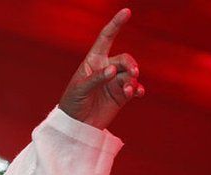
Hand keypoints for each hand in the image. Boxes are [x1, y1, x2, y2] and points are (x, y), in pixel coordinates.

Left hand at [59, 8, 143, 129]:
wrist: (75, 125)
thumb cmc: (72, 103)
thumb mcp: (80, 89)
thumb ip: (97, 78)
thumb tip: (113, 70)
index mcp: (93, 61)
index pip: (106, 38)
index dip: (116, 24)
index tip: (126, 12)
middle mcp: (106, 68)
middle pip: (125, 59)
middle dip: (131, 65)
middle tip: (133, 73)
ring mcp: (114, 82)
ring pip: (131, 74)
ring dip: (132, 80)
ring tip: (128, 91)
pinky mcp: (121, 95)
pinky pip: (135, 88)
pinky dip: (138, 89)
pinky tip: (137, 93)